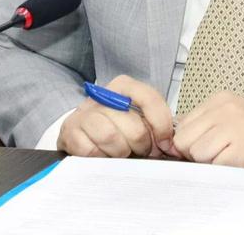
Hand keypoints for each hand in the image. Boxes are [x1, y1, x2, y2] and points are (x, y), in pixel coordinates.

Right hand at [57, 75, 178, 158]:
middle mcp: (103, 95)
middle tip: (140, 151)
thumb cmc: (117, 125)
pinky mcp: (70, 131)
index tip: (165, 144)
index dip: (162, 126)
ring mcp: (84, 113)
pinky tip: (103, 155)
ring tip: (122, 153)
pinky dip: (101, 158)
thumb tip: (173, 145)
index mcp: (124, 86)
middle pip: (135, 127)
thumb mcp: (139, 118)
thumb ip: (158, 125)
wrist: (82, 130)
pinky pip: (92, 151)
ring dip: (121, 153)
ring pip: (112, 138)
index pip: (150, 99)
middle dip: (142, 146)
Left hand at [172, 92, 243, 169]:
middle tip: (220, 155)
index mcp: (220, 99)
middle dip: (197, 155)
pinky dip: (227, 170)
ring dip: (213, 163)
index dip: (187, 144)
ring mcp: (235, 126)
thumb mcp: (234, 114)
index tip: (202, 149)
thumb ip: (206, 124)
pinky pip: (218, 166)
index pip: (182, 126)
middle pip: (185, 141)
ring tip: (235, 156)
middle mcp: (225, 108)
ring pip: (199, 155)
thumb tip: (175, 144)